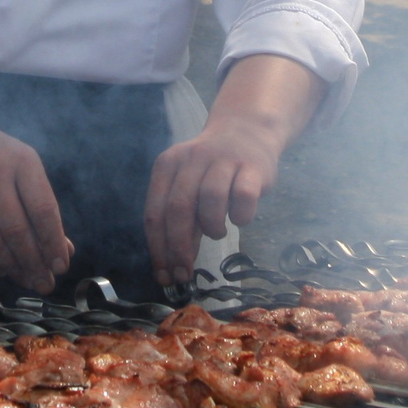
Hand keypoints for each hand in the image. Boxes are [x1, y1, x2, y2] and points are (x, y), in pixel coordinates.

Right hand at [0, 116, 73, 291]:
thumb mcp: (23, 168)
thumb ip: (42, 206)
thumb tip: (64, 250)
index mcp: (22, 161)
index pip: (43, 210)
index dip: (54, 243)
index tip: (60, 267)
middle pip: (18, 232)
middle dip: (34, 264)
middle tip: (44, 284)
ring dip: (11, 268)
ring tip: (24, 280)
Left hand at [147, 115, 288, 288]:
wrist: (246, 131)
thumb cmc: (211, 168)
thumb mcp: (188, 188)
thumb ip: (181, 221)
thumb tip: (174, 266)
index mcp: (168, 165)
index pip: (155, 212)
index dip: (158, 249)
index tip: (163, 276)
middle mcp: (192, 159)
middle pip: (179, 208)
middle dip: (179, 248)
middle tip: (186, 273)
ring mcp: (223, 160)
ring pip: (211, 199)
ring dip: (212, 226)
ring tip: (217, 232)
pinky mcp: (253, 167)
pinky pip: (244, 197)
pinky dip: (240, 216)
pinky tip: (239, 218)